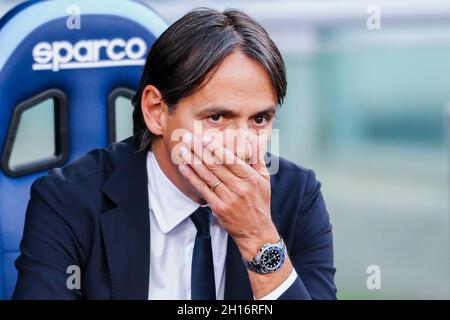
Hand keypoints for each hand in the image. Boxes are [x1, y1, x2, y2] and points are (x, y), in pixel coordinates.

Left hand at [177, 131, 278, 259]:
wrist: (256, 232)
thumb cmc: (260, 202)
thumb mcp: (264, 180)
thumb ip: (258, 158)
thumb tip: (256, 139)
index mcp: (250, 178)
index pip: (231, 159)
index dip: (216, 148)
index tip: (204, 138)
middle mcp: (239, 188)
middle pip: (215, 165)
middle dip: (199, 150)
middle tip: (188, 137)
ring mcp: (228, 198)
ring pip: (207, 176)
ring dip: (192, 161)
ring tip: (182, 150)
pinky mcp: (218, 208)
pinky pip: (202, 190)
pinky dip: (192, 178)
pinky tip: (184, 167)